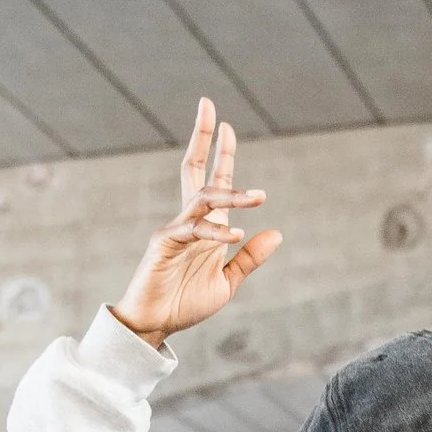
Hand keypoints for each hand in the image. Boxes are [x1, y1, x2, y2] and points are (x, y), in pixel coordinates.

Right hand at [110, 101, 280, 343]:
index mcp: (204, 225)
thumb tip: (276, 233)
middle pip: (194, 168)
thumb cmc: (185, 302)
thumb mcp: (228, 281)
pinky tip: (237, 232)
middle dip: (202, 137)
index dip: (221, 153)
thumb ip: (249, 258)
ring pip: (203, 199)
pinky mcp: (164, 244)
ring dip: (232, 195)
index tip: (228, 125)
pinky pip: (194, 231)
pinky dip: (216, 232)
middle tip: (210, 106)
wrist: (155, 325)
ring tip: (259, 196)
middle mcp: (189, 220)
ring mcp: (175, 229)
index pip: (212, 179)